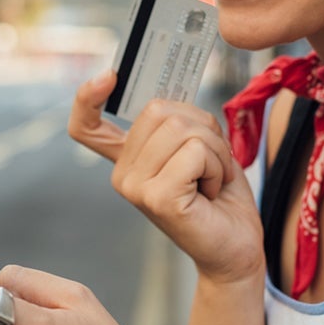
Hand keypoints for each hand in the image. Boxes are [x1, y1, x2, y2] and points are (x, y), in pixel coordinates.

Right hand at [69, 72, 263, 285]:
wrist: (237, 248)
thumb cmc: (221, 198)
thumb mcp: (197, 147)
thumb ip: (177, 122)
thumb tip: (171, 95)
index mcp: (128, 159)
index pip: (87, 126)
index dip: (88, 97)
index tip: (110, 76)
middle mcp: (123, 173)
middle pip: (160, 109)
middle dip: (203, 127)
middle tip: (210, 163)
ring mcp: (135, 187)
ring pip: (183, 128)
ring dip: (215, 149)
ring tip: (212, 179)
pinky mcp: (157, 198)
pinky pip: (196, 151)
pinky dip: (218, 166)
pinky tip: (212, 192)